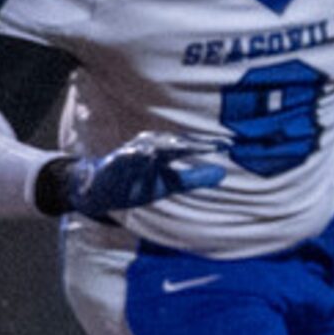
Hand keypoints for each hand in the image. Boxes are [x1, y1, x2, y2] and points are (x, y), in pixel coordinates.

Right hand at [53, 132, 225, 217]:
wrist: (104, 191)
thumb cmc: (139, 183)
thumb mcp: (171, 184)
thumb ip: (195, 178)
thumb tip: (223, 173)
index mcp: (165, 150)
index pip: (190, 146)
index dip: (209, 145)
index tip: (229, 145)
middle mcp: (150, 147)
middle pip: (175, 143)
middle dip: (194, 143)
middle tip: (215, 145)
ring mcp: (132, 153)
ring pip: (152, 146)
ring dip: (169, 145)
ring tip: (187, 146)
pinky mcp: (115, 162)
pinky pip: (126, 156)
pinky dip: (135, 153)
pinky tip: (146, 153)